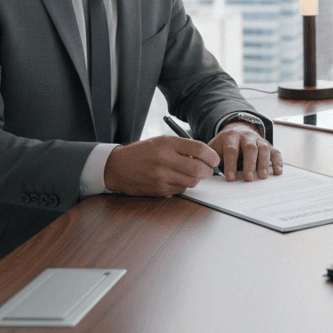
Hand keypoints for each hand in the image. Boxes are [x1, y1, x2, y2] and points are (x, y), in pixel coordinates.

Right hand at [104, 135, 218, 196]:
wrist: (117, 167)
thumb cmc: (143, 152)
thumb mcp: (161, 141)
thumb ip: (183, 147)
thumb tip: (206, 156)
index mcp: (166, 143)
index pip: (199, 149)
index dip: (212, 156)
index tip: (215, 160)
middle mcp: (164, 159)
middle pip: (199, 169)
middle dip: (208, 171)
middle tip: (208, 170)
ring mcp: (161, 176)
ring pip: (192, 182)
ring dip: (195, 179)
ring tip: (190, 174)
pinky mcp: (159, 190)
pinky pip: (181, 190)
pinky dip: (183, 186)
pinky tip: (175, 180)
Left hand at [208, 123, 283, 181]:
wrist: (237, 130)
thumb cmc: (224, 146)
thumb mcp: (214, 148)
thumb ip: (208, 158)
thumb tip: (200, 170)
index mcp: (230, 137)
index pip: (231, 149)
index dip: (231, 164)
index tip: (230, 178)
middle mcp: (246, 136)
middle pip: (250, 148)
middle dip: (249, 164)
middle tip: (249, 179)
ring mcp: (259, 140)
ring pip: (264, 149)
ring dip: (264, 163)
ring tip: (263, 177)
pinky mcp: (269, 145)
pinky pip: (275, 152)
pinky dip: (278, 162)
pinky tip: (278, 172)